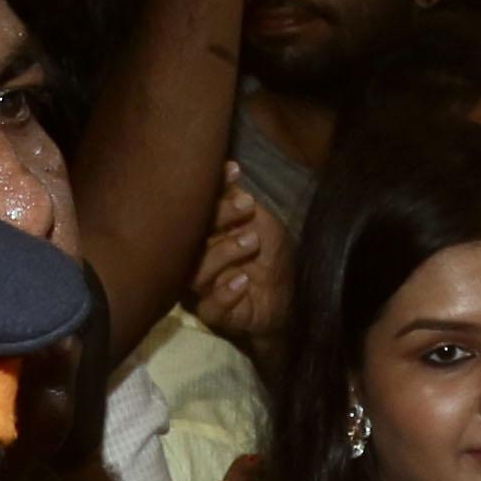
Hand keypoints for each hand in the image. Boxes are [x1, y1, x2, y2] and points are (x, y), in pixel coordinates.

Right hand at [190, 175, 289, 364]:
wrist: (291, 294)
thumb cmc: (270, 254)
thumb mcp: (259, 219)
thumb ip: (237, 197)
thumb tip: (224, 166)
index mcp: (202, 234)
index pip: (196, 209)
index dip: (213, 190)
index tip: (234, 170)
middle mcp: (196, 260)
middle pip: (189, 240)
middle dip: (217, 218)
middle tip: (247, 207)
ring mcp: (204, 288)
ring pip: (195, 274)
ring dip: (223, 254)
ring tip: (252, 242)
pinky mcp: (216, 314)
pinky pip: (210, 307)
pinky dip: (225, 294)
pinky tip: (243, 281)